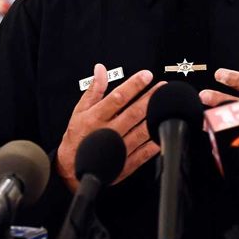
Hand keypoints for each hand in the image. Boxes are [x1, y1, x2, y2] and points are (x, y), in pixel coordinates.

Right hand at [56, 64, 162, 191]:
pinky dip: (155, 142)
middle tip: (163, 87)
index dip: (134, 85)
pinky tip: (162, 130)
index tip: (146, 75)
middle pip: (134, 113)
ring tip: (166, 104)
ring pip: (141, 131)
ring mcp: (118, 148)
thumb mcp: (79, 110)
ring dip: (155, 117)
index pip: (118, 98)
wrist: (73, 169)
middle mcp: (109, 132)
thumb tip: (100, 69)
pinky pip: (144, 152)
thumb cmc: (77, 137)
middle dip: (150, 98)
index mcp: (96, 117)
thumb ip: (93, 90)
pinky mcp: (125, 163)